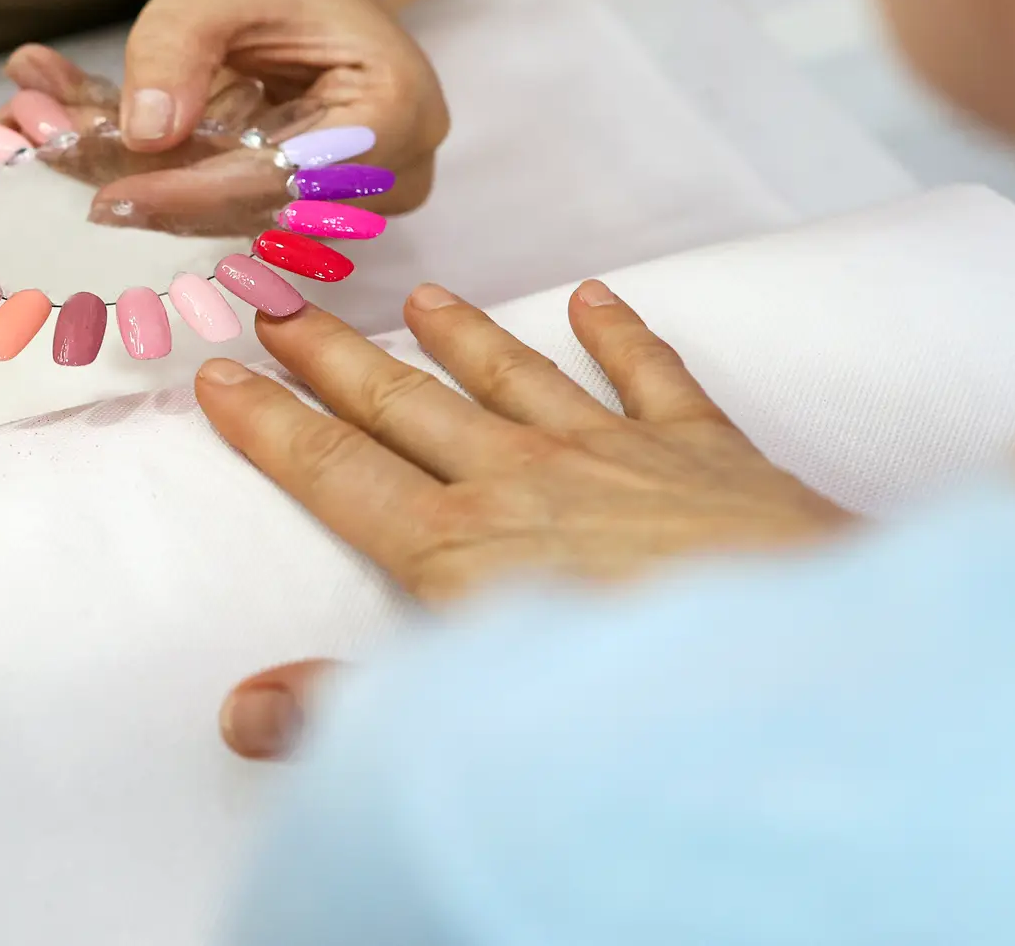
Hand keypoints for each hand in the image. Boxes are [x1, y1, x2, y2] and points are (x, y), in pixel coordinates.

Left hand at [6, 0, 448, 236]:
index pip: (284, 179)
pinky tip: (61, 125)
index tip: (106, 198)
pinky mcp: (304, 199)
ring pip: (227, 209)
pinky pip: (218, 198)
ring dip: (131, 173)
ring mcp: (352, 192)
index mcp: (393, 109)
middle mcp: (389, 169)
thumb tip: (144, 135)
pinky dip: (144, 167)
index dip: (192, 194)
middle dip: (144, 182)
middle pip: (253, 206)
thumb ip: (178, 50)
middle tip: (38, 146)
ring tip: (34, 123)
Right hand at [196, 279, 851, 757]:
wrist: (794, 668)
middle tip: (282, 305)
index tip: (220, 374)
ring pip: (514, 374)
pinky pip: (651, 374)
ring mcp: (614, 452)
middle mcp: (521, 479)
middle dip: (336, 358)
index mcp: (457, 547)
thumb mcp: (472, 720)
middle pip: (406, 406)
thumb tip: (242, 710)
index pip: (336, 474)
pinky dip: (622, 334)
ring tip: (417, 294)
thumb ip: (350, 710)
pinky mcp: (703, 450)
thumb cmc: (631, 707)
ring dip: (461, 334)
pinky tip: (597, 297)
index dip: (270, 427)